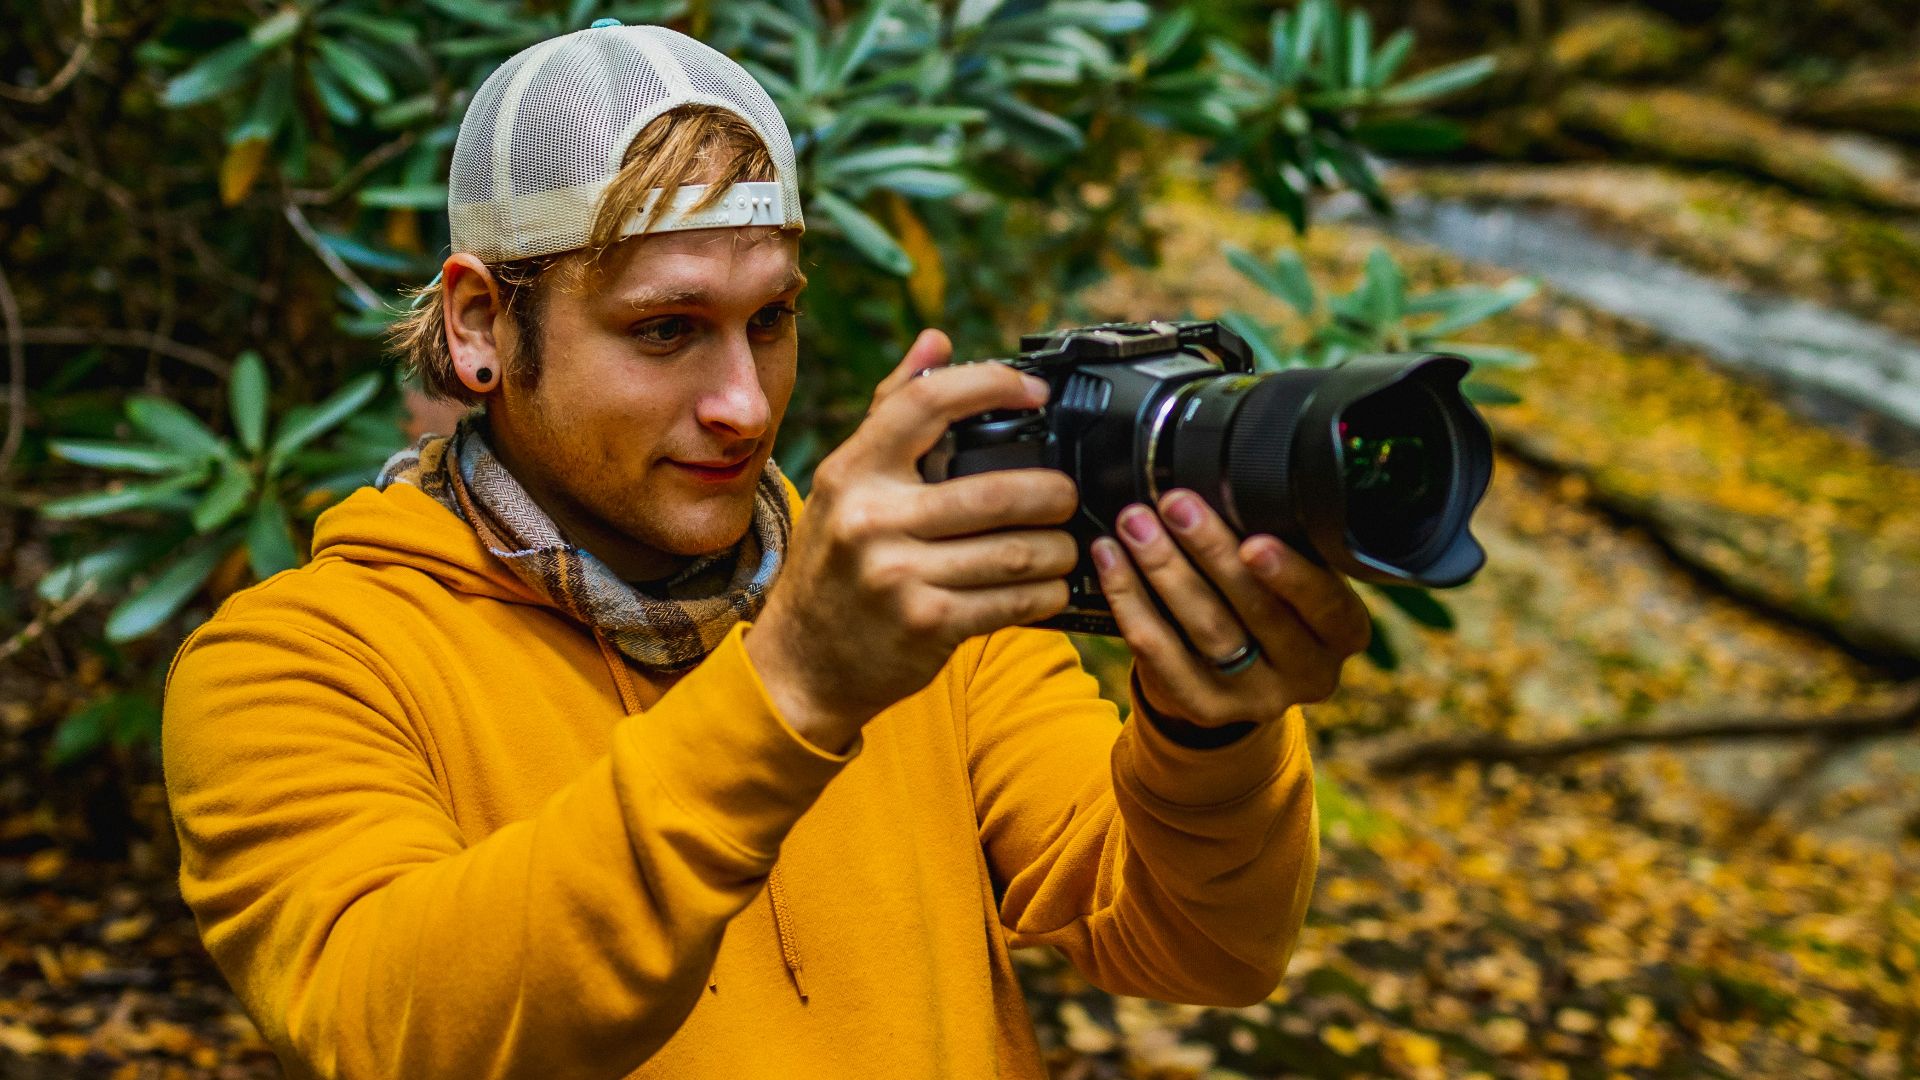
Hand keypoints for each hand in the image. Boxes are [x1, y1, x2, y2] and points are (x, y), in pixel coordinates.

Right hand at [747, 329, 1079, 751]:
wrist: (802, 664)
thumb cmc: (835, 564)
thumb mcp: (847, 484)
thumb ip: (894, 410)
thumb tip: (937, 339)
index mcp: (854, 470)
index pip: (927, 401)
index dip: (992, 385)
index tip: (1036, 392)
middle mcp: (871, 518)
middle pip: (998, 490)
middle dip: (1053, 493)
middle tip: (1066, 496)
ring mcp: (898, 575)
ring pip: (1018, 551)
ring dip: (1059, 549)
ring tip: (1064, 545)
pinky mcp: (926, 624)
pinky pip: (1014, 601)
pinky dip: (1046, 594)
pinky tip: (1049, 587)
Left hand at [1090, 489, 1371, 728]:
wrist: (1238, 678)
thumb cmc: (1269, 603)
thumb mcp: (1292, 578)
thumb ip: (1276, 546)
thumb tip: (1227, 482)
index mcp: (1342, 631)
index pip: (1324, 604)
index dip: (1289, 575)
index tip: (1253, 541)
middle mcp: (1309, 673)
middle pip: (1256, 611)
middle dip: (1210, 552)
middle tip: (1176, 505)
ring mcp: (1256, 698)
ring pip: (1205, 630)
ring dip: (1164, 569)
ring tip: (1135, 524)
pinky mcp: (1205, 709)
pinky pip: (1159, 654)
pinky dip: (1131, 601)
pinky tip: (1112, 561)